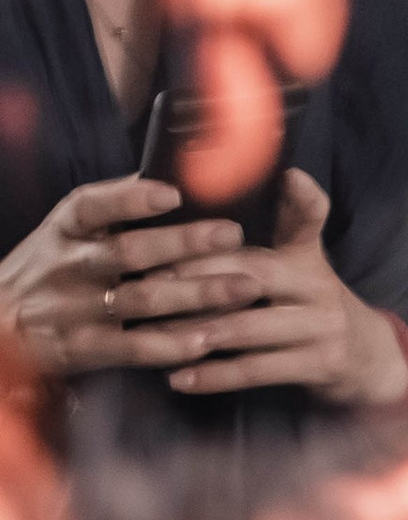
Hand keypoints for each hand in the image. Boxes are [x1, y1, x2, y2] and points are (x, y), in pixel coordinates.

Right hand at [0, 172, 245, 381]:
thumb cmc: (52, 267)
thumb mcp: (68, 230)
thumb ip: (113, 206)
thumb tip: (176, 170)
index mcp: (67, 227)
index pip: (95, 205)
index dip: (132, 199)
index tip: (174, 192)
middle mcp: (70, 264)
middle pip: (129, 251)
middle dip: (185, 242)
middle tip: (234, 234)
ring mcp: (75, 308)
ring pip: (141, 299)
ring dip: (196, 294)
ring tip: (244, 287)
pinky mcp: (83, 349)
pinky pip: (131, 348)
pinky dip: (169, 345)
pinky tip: (206, 341)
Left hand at [106, 172, 407, 408]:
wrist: (372, 360)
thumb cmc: (313, 306)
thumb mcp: (304, 262)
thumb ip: (276, 227)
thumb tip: (225, 197)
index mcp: (308, 255)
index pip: (303, 218)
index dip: (299, 198)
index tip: (264, 188)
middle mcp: (319, 286)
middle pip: (253, 274)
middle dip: (195, 277)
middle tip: (144, 281)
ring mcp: (323, 328)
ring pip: (249, 327)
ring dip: (194, 332)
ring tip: (149, 336)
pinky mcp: (322, 366)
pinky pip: (258, 371)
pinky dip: (214, 376)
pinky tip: (177, 377)